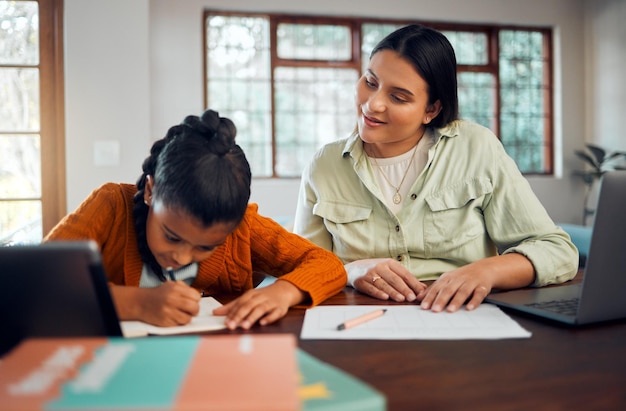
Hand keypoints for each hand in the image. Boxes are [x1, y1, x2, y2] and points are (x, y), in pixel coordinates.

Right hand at [111, 281, 200, 325]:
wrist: (141, 302)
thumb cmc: (158, 294)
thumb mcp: (171, 285)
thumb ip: (184, 288)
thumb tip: (197, 296)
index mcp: (175, 289)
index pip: (196, 296)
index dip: (196, 300)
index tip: (193, 301)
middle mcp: (172, 300)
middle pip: (194, 308)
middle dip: (195, 310)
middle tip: (192, 310)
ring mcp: (168, 311)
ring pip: (188, 318)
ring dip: (187, 317)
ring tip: (182, 314)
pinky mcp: (165, 321)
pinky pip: (179, 324)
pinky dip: (179, 322)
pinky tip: (174, 317)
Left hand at [212, 280, 305, 329]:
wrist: (284, 290)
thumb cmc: (263, 296)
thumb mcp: (247, 298)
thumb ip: (232, 306)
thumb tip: (215, 312)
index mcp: (251, 294)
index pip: (240, 303)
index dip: (232, 313)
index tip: (225, 322)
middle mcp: (260, 297)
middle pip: (248, 306)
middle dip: (239, 316)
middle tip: (231, 326)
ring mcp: (271, 303)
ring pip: (261, 309)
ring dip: (252, 317)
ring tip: (244, 326)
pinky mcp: (280, 309)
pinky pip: (275, 313)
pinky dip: (269, 318)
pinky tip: (262, 323)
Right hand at [348, 258, 426, 301]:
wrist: (354, 268)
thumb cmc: (376, 270)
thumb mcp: (390, 270)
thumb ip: (405, 278)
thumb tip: (423, 289)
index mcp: (389, 263)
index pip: (404, 274)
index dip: (413, 283)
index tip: (420, 293)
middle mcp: (380, 267)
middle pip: (394, 279)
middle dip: (404, 289)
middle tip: (412, 297)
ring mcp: (370, 274)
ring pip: (384, 284)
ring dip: (393, 292)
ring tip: (401, 299)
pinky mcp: (361, 281)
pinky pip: (371, 288)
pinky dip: (378, 293)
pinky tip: (385, 297)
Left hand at [417, 254, 534, 311]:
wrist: (484, 269)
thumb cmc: (462, 277)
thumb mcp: (447, 280)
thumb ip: (433, 289)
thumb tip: (418, 298)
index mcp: (448, 278)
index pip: (437, 288)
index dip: (430, 297)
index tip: (424, 307)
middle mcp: (458, 279)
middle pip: (448, 290)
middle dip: (440, 300)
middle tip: (434, 310)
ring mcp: (470, 282)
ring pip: (462, 292)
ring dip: (456, 301)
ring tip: (450, 310)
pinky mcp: (482, 287)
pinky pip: (478, 294)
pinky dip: (474, 301)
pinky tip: (470, 308)